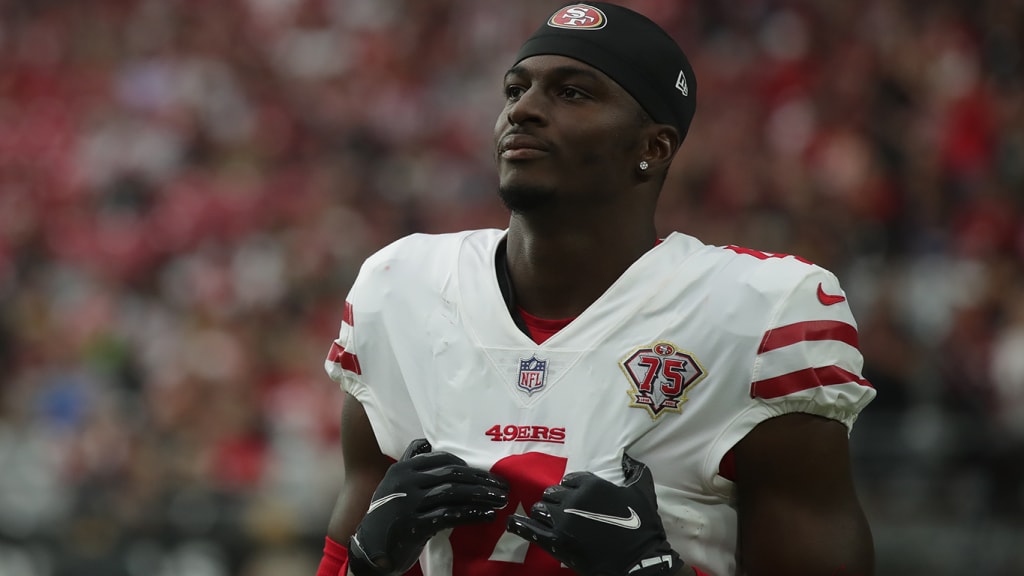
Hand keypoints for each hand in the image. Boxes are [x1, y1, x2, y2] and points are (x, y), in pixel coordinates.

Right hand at [348, 438, 508, 575]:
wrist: (369, 549)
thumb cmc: (387, 514)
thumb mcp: (393, 484)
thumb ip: (410, 463)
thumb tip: (427, 444)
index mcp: (403, 469)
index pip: (443, 459)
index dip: (469, 466)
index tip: (487, 474)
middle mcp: (405, 482)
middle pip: (452, 474)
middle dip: (482, 479)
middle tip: (502, 486)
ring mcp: (409, 504)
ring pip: (454, 493)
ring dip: (482, 496)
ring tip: (501, 500)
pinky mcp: (415, 526)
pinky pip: (450, 516)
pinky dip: (472, 515)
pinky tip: (488, 516)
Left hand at [506, 453, 681, 575]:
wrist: (639, 560)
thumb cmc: (642, 527)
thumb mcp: (643, 493)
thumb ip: (635, 472)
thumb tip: (629, 458)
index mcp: (592, 485)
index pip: (569, 480)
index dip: (570, 488)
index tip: (573, 496)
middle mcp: (573, 499)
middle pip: (552, 494)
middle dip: (556, 502)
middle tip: (563, 512)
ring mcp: (562, 520)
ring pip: (539, 509)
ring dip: (543, 514)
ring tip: (549, 521)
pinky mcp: (555, 541)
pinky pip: (530, 529)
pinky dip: (519, 525)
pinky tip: (513, 522)